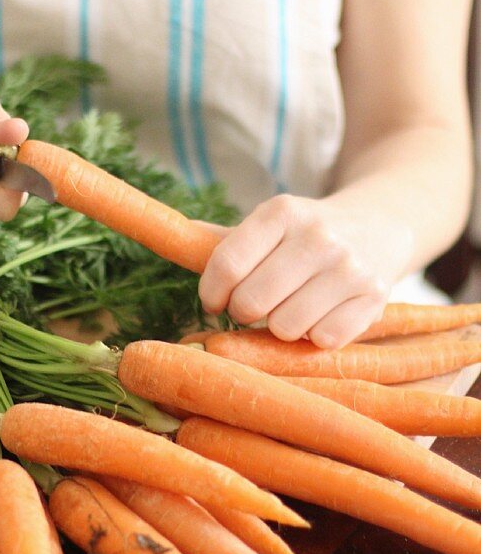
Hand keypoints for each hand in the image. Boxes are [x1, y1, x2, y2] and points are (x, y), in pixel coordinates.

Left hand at [198, 193, 413, 347]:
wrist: (381, 225)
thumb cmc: (306, 234)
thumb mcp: (268, 225)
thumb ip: (222, 240)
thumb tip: (171, 235)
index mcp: (282, 212)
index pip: (226, 265)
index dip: (210, 293)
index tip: (214, 301)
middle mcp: (318, 236)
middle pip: (251, 302)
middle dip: (244, 312)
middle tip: (255, 305)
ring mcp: (350, 268)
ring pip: (286, 328)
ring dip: (281, 327)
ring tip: (291, 307)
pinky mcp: (375, 298)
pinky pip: (323, 341)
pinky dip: (315, 337)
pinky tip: (321, 314)